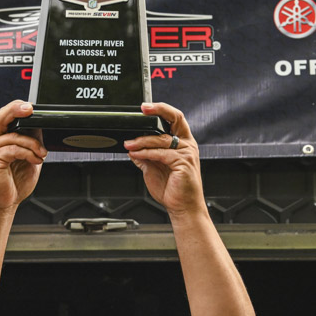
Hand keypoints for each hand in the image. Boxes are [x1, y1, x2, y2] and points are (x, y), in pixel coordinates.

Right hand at [0, 101, 47, 211]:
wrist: (2, 204)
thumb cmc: (12, 184)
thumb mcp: (28, 158)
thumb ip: (31, 143)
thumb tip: (40, 128)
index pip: (6, 116)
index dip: (17, 108)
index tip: (31, 107)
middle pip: (2, 116)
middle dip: (16, 109)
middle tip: (30, 109)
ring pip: (15, 136)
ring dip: (34, 144)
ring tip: (42, 154)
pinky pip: (14, 149)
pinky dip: (29, 153)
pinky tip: (36, 160)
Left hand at [124, 102, 205, 216]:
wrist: (182, 208)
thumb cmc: (172, 190)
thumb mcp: (152, 169)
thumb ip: (144, 157)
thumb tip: (132, 148)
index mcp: (182, 143)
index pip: (174, 119)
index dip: (161, 109)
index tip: (145, 107)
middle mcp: (187, 145)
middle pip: (176, 118)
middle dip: (158, 110)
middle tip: (142, 110)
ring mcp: (186, 153)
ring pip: (162, 139)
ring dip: (142, 140)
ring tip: (129, 144)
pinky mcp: (183, 162)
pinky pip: (161, 153)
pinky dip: (146, 153)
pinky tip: (135, 154)